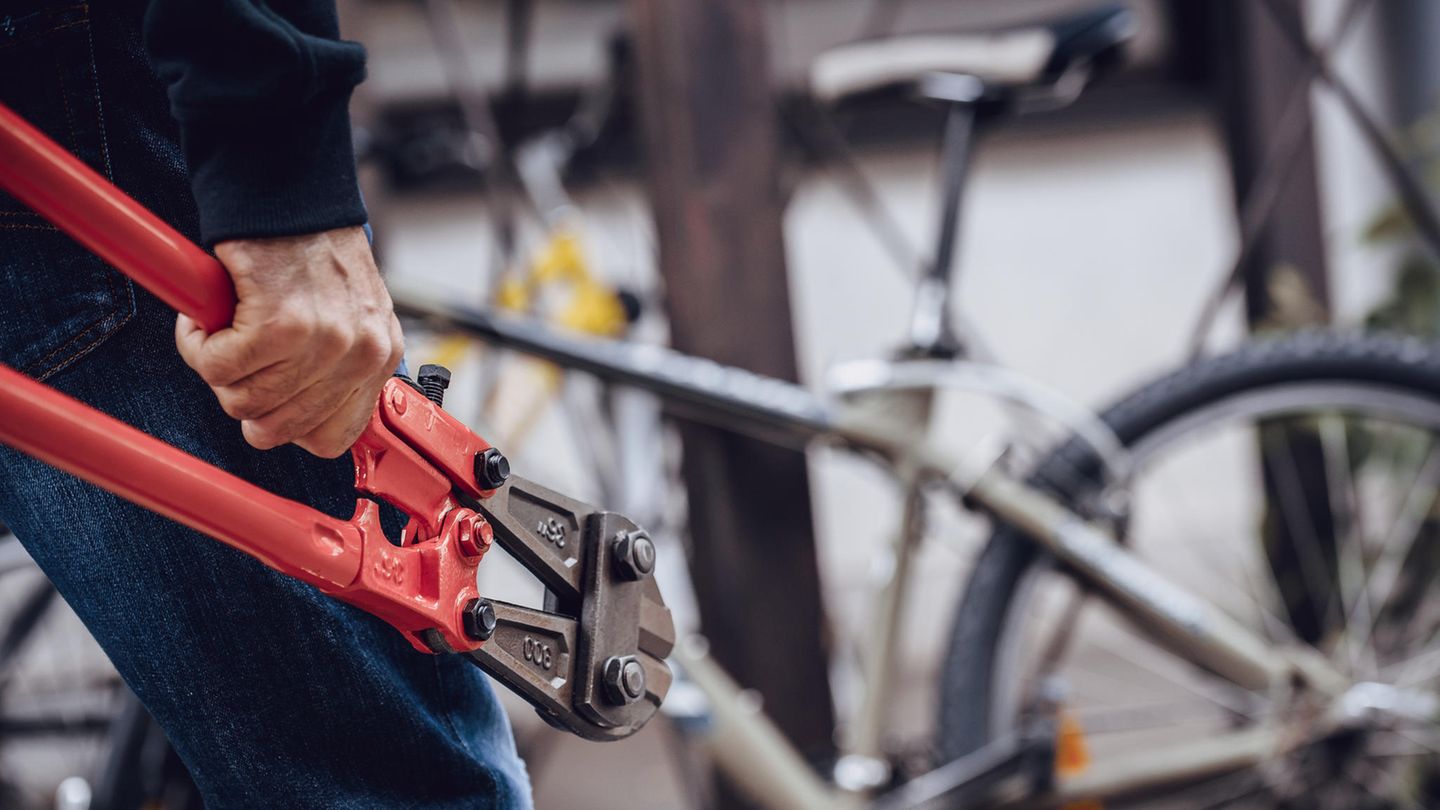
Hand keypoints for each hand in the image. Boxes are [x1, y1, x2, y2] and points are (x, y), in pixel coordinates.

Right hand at [176, 226, 403, 458]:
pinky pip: (217, 368)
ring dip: (217, 367)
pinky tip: (207, 315)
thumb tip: (293, 419)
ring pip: (243, 401)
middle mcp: (360, 354)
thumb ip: (335, 367)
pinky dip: (197, 343)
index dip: (287, 426)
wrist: (289, 186)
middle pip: (278, 428)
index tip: (266, 398)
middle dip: (243, 396)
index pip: (332, 438)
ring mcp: (323, 343)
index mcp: (380, 356)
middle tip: (236, 355)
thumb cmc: (309, 247)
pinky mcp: (279, 326)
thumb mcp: (349, 314)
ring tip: (224, 327)